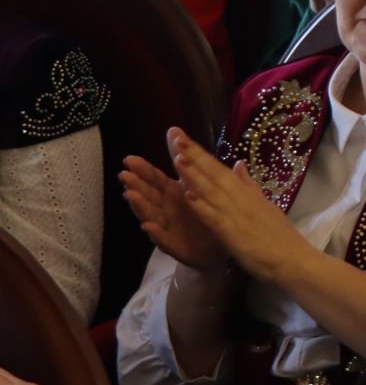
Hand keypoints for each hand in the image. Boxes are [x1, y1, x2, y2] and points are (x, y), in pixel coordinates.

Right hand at [121, 147, 229, 271]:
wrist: (223, 247)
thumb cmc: (210, 214)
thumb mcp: (204, 187)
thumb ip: (195, 167)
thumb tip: (187, 137)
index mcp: (176, 194)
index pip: (157, 180)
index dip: (144, 170)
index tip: (129, 159)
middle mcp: (168, 210)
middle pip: (149, 196)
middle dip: (136, 185)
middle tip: (124, 174)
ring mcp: (169, 228)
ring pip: (151, 215)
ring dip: (140, 206)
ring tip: (130, 196)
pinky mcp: (176, 246)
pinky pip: (165, 240)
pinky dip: (156, 233)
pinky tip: (148, 226)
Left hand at [160, 128, 309, 283]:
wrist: (293, 259)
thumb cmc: (280, 236)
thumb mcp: (264, 205)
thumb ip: (248, 185)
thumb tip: (238, 163)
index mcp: (248, 193)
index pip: (221, 170)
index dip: (202, 155)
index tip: (185, 139)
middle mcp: (242, 199)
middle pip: (215, 175)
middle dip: (195, 156)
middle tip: (177, 138)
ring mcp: (237, 215)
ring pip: (212, 192)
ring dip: (194, 175)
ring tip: (178, 158)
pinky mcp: (233, 233)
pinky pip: (214, 218)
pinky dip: (201, 206)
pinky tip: (188, 195)